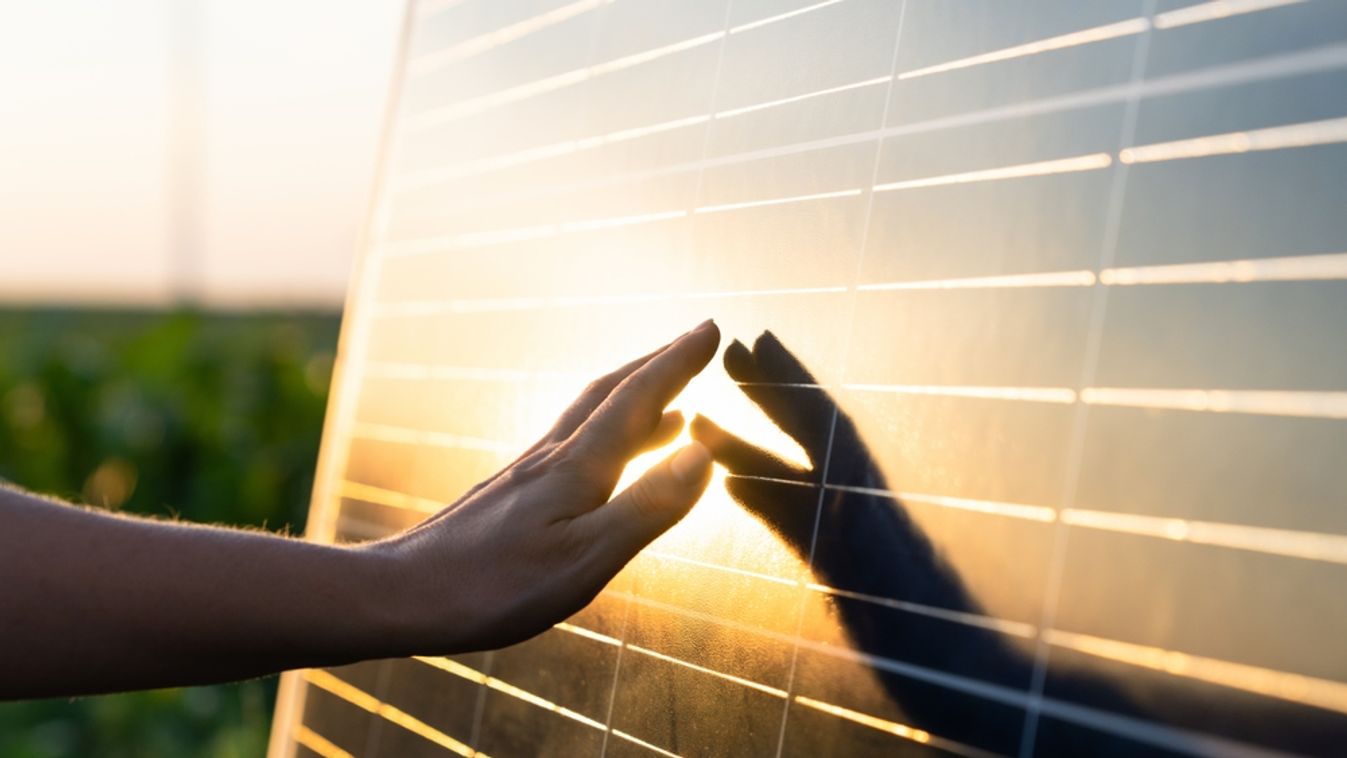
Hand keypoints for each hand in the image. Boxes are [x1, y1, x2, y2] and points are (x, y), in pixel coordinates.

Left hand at [368, 319, 719, 653]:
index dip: (678, 363)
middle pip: (610, 393)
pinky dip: (604, 436)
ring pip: (588, 418)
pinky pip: (570, 447)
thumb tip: (703, 451)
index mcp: (577, 467)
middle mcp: (551, 458)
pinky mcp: (508, 496)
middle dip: (657, 366)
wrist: (402, 597)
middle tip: (696, 343)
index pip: (638, 398)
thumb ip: (648, 505)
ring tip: (671, 405)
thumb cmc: (494, 587)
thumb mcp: (587, 557)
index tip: (712, 329)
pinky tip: (602, 461)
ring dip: (632, 399)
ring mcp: (525, 475)